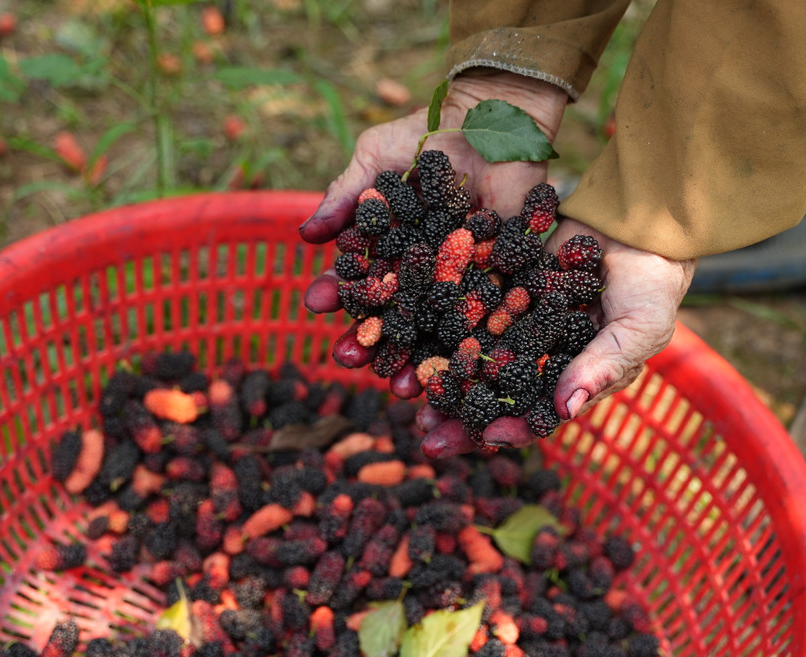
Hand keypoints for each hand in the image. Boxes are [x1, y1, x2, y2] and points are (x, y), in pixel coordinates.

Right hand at [300, 70, 566, 393]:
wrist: (492, 119)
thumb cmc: (428, 135)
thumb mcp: (377, 159)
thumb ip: (345, 196)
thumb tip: (304, 235)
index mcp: (388, 250)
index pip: (358, 279)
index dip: (337, 294)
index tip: (314, 304)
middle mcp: (420, 273)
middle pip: (391, 316)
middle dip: (370, 343)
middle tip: (349, 362)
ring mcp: (459, 280)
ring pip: (433, 328)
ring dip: (416, 360)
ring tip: (402, 387)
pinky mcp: (501, 281)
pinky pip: (485, 318)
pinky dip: (472, 345)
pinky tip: (457, 367)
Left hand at [418, 219, 696, 457]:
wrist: (640, 219)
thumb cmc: (654, 281)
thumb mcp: (641, 326)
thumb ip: (605, 366)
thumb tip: (566, 410)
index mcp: (573, 381)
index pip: (537, 417)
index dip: (510, 430)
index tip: (482, 438)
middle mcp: (539, 361)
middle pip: (493, 397)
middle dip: (459, 417)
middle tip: (424, 433)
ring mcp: (517, 328)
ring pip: (470, 360)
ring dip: (440, 377)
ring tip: (405, 393)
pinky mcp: (500, 291)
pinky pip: (464, 312)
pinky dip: (437, 325)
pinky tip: (408, 335)